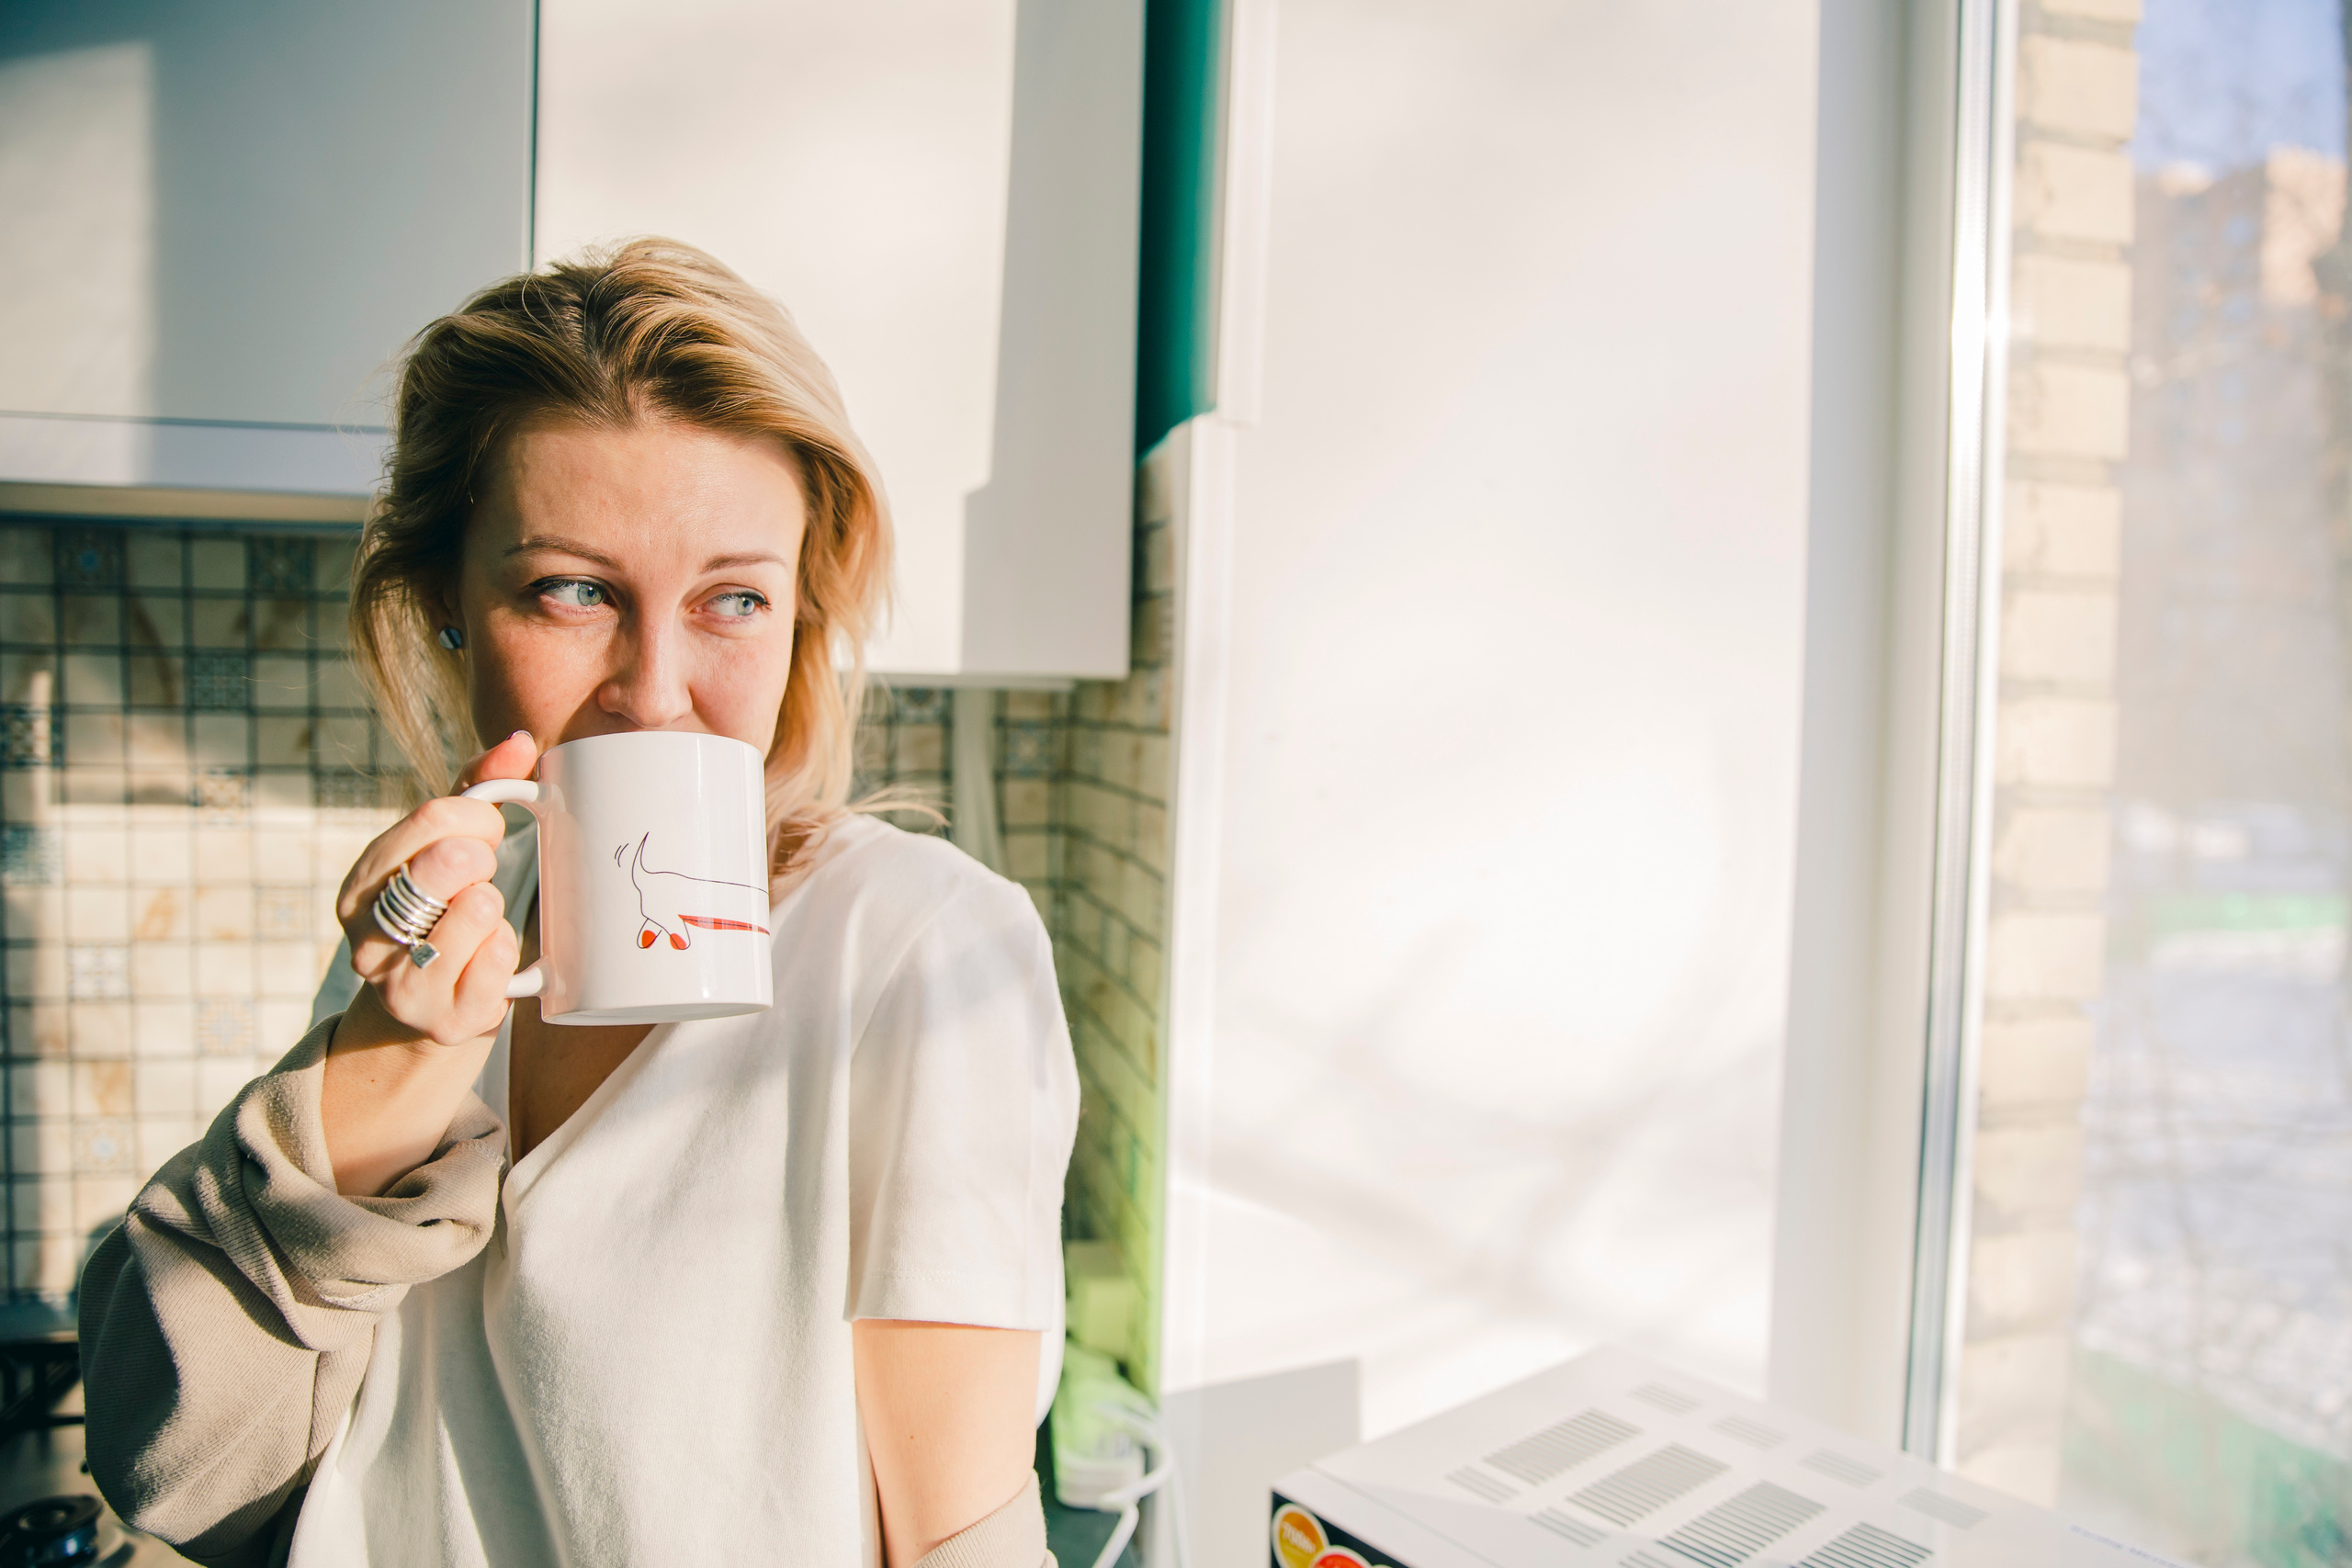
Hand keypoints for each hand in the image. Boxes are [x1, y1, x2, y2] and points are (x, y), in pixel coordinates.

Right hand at [333, 730, 538, 1051]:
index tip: (488, 834)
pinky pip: (498, 960)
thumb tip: (519, 742)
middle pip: (448, 861)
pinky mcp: (447, 1019)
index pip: (431, 817)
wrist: (439, 1007)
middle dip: (483, 859)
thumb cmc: (446, 912)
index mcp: (361, 885)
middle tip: (484, 874)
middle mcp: (367, 936)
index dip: (478, 818)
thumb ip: (480, 789)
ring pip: (477, 910)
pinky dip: (507, 949)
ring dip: (495, 908)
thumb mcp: (449, 847)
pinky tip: (492, 954)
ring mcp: (403, 984)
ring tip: (481, 920)